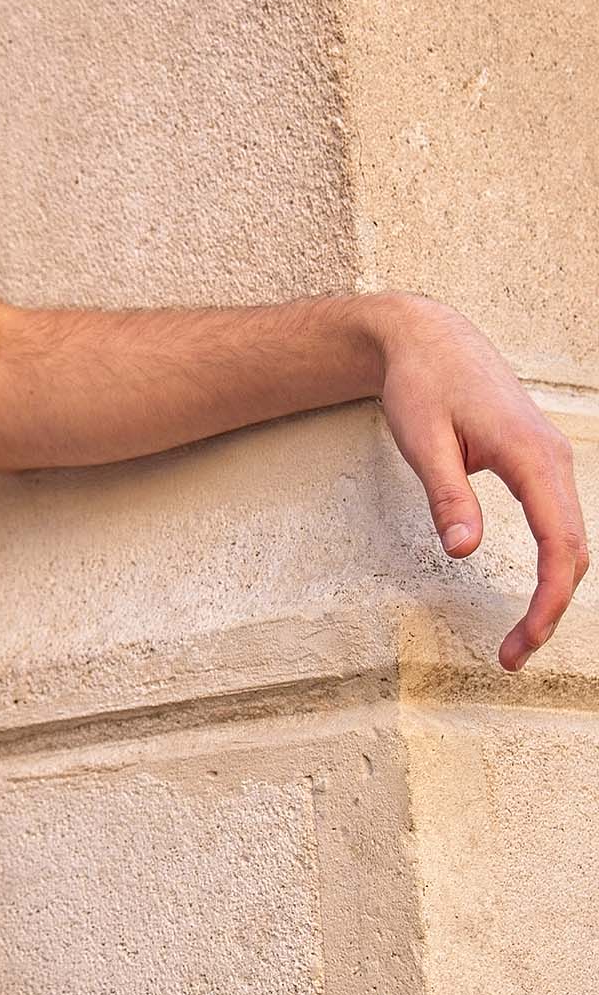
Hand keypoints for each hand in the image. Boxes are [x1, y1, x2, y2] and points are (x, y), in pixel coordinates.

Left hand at [376, 297, 588, 669]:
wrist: (430, 338)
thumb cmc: (422, 384)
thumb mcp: (422, 441)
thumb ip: (446, 496)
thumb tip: (463, 552)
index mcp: (530, 455)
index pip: (558, 544)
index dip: (547, 601)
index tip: (522, 643)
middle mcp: (554, 458)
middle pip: (573, 550)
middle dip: (550, 609)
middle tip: (511, 656)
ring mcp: (552, 460)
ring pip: (571, 539)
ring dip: (553, 590)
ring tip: (518, 637)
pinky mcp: (539, 463)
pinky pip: (559, 522)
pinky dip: (552, 563)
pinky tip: (532, 591)